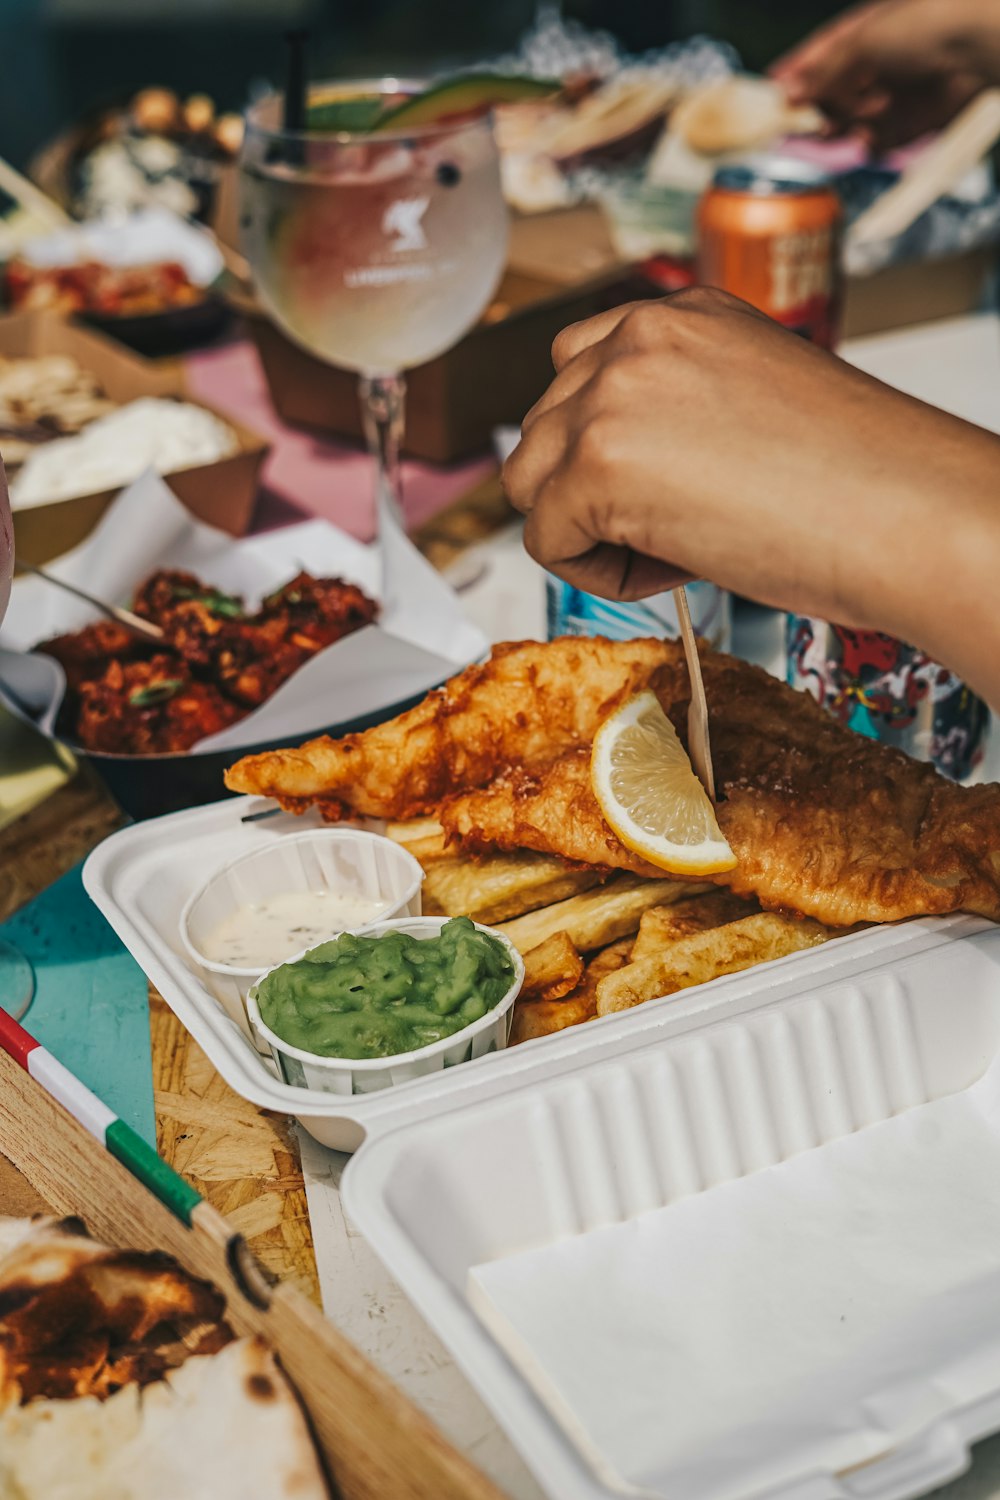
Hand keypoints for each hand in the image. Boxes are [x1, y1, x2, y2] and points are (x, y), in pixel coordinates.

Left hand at [503, 289, 999, 703]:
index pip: (577, 368)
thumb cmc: (859, 480)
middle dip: (593, 491)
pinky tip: (675, 568)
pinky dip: (597, 573)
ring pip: (529, 482)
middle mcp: (637, 339)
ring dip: (586, 529)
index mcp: (681, 315)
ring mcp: (610, 396)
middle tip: (681, 526)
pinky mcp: (596, 465)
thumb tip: (619, 470)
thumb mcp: (752, 405)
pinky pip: (545, 540)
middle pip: (544, 428)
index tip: (663, 484)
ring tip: (675, 549)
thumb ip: (675, 411)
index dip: (604, 445)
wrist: (905, 513)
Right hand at [771, 0, 994, 149]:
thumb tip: (789, 92)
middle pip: (833, 91)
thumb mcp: (863, 41)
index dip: (794, 71)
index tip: (768, 90)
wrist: (978, 47)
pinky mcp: (913, 122)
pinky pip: (880, 140)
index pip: (819, 53)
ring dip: (840, 126)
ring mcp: (896, 93)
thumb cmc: (926, 24)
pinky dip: (871, 143)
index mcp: (866, 31)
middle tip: (792, 123)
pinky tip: (868, 138)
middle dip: (813, 107)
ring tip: (831, 130)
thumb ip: (824, 71)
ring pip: (854, 119)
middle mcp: (879, 62)